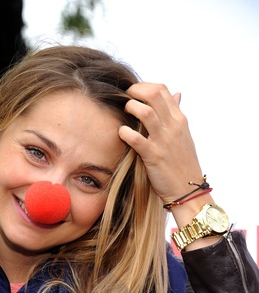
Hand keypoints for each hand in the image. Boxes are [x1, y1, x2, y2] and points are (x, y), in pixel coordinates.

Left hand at [118, 82, 203, 203]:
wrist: (187, 189)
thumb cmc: (182, 163)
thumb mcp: (183, 135)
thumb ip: (176, 114)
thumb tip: (176, 93)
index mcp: (180, 120)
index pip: (162, 90)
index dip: (144, 86)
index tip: (133, 92)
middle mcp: (173, 126)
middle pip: (154, 95)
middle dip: (135, 91)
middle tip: (124, 98)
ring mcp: (164, 141)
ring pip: (146, 112)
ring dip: (131, 108)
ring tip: (124, 112)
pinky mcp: (154, 156)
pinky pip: (137, 139)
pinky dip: (126, 133)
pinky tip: (121, 133)